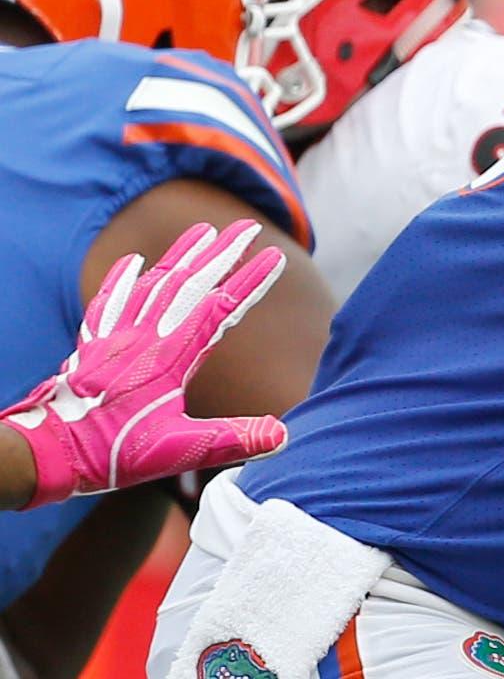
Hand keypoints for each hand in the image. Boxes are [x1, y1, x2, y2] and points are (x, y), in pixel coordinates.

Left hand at [2, 221, 289, 509]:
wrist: (47, 452)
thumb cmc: (112, 454)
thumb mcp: (178, 452)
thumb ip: (231, 439)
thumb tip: (282, 434)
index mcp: (170, 358)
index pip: (219, 309)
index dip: (250, 282)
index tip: (275, 256)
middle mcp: (143, 338)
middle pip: (189, 283)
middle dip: (222, 252)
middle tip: (249, 225)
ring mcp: (116, 338)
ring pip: (152, 284)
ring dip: (181, 254)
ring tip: (203, 229)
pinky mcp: (93, 346)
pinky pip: (109, 302)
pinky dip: (122, 279)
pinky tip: (132, 262)